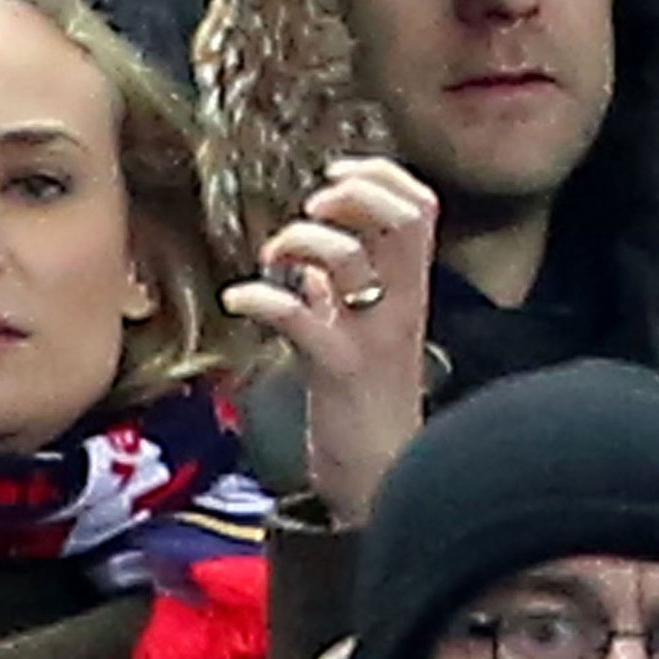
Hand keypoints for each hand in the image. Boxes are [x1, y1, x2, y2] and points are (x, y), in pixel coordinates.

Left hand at [223, 159, 435, 525]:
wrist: (380, 481)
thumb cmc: (365, 410)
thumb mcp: (360, 342)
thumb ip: (340, 300)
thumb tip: (310, 269)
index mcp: (409, 294)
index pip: (420, 208)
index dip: (378, 176)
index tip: (332, 177)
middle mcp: (401, 307)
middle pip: (403, 218)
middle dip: (352, 193)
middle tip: (310, 206)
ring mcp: (372, 337)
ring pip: (347, 259)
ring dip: (298, 240)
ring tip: (269, 261)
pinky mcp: (338, 371)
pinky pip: (299, 319)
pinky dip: (260, 299)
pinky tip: (238, 300)